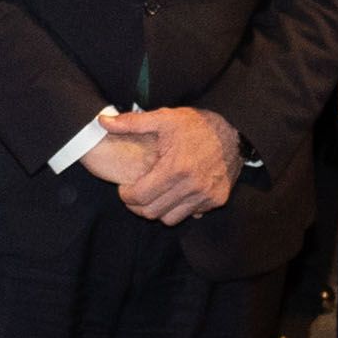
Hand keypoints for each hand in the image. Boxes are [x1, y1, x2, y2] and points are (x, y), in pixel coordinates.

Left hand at [93, 106, 239, 224]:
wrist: (234, 131)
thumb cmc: (196, 124)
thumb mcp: (163, 118)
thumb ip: (131, 123)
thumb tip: (102, 120)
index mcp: (175, 169)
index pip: (140, 197)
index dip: (126, 196)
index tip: (124, 188)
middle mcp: (192, 187)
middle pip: (153, 212)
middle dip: (138, 206)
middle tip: (134, 194)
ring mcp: (206, 196)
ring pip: (171, 218)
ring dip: (158, 210)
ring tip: (153, 194)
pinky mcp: (217, 200)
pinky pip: (191, 214)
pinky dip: (180, 208)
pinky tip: (175, 193)